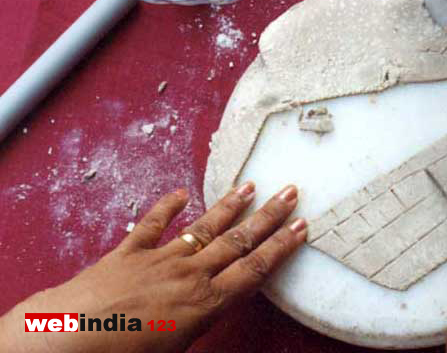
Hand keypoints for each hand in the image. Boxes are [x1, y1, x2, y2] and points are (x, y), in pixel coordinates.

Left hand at [0, 182, 305, 352]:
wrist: (67, 337)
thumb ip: (197, 333)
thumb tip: (205, 326)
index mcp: (205, 303)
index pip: (255, 269)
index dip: (281, 246)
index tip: (301, 226)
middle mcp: (190, 275)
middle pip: (238, 240)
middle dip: (268, 216)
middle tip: (289, 192)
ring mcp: (161, 259)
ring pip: (205, 227)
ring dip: (230, 206)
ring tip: (250, 186)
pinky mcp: (129, 253)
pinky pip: (151, 225)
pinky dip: (166, 207)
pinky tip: (180, 193)